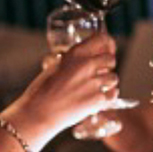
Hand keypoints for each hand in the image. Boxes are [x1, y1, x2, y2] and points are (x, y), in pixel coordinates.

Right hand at [1, 34, 118, 149]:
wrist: (38, 113)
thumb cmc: (41, 91)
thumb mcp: (53, 67)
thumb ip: (70, 62)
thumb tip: (79, 60)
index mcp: (75, 54)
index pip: (101, 38)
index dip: (107, 42)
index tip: (109, 47)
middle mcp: (86, 65)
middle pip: (110, 59)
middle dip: (107, 65)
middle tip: (101, 73)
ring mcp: (93, 82)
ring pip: (114, 77)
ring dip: (108, 83)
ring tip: (97, 88)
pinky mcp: (98, 100)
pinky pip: (114, 94)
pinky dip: (109, 97)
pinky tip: (100, 99)